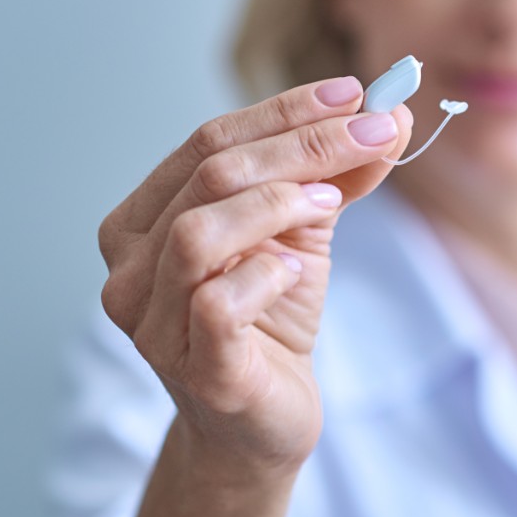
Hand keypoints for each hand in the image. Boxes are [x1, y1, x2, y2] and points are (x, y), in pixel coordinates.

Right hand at [97, 76, 412, 482]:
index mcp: (142, 220)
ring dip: (277, 202)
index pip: (208, 141)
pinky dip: (266, 274)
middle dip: (304, 143)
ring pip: (199, 232)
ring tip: (330, 203)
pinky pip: (218, 303)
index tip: (356, 93)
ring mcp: (150, 321)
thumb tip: (389, 114)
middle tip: (376, 131)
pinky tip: (296, 272)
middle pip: (210, 174)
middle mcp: (128, 266)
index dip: (285, 111)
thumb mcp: (301, 232)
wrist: (263, 422)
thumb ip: (333, 173)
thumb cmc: (269, 320)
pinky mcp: (192, 368)